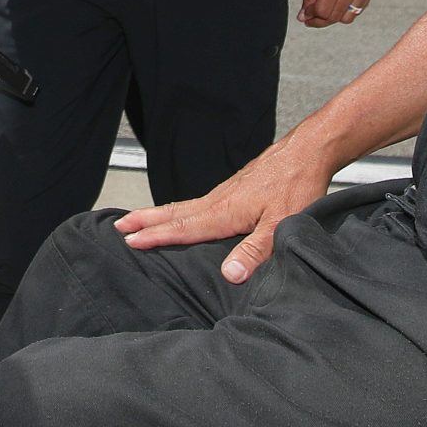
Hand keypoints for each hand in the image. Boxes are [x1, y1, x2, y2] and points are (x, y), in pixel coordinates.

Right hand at [113, 142, 333, 283]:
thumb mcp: (282, 224)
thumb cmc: (297, 185)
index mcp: (225, 211)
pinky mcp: (235, 189)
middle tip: (118, 226)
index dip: (156, 237)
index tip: (130, 241)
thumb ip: (256, 251)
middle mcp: (219, 200)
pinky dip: (179, 209)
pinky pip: (198, 203)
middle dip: (146, 220)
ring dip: (158, 214)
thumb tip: (230, 275)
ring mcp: (226, 192)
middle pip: (175, 212)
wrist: (308, 151)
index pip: (184, 227)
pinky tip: (181, 214)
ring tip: (136, 219)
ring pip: (184, 206)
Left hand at [297, 0, 374, 28]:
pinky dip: (347, 8)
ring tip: (324, 6)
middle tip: (310, 14)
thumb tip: (304, 16)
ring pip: (349, 16)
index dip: (311, 17)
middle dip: (321, 19)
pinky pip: (359, 7)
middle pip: (336, 16)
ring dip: (335, 15)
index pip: (323, 12)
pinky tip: (336, 0)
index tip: (305, 15)